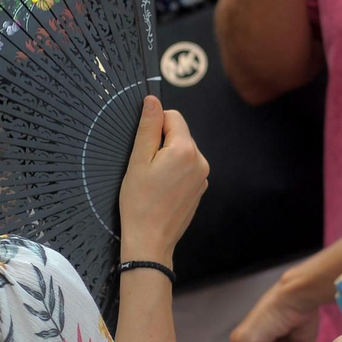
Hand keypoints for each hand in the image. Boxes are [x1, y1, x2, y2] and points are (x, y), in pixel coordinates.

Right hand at [119, 97, 206, 265]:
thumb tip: (153, 101)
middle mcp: (200, 161)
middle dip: (161, 142)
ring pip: (183, 151)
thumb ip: (148, 128)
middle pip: (180, 134)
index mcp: (185, 150)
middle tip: (144, 165)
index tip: (143, 144)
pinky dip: (174, 171)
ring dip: (167, 157)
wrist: (151, 239)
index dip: (155, 124)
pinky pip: (187, 168)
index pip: (173, 117)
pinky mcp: (200, 188)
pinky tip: (161, 188)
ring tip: (152, 179)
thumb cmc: (139, 202)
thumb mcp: (138, 161)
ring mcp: (203, 176)